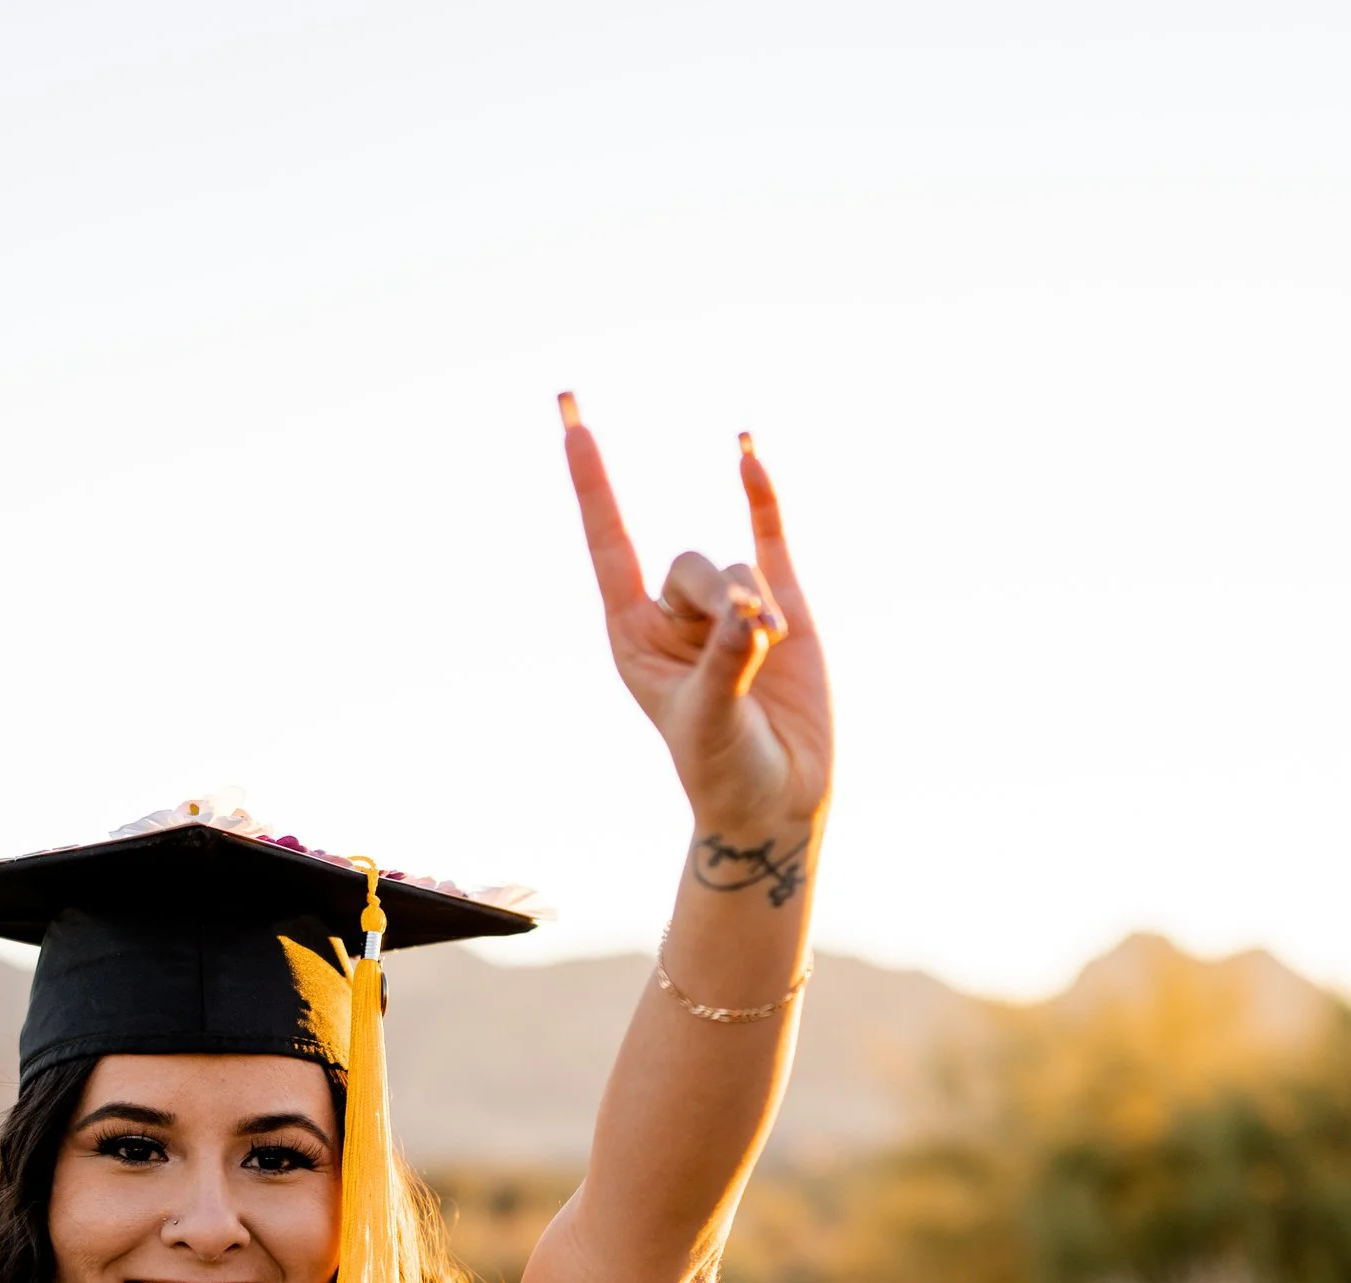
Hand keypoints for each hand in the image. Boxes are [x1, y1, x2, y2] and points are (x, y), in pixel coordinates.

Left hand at [561, 400, 832, 857]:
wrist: (778, 798)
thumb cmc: (726, 769)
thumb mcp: (712, 720)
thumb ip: (724, 662)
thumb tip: (744, 613)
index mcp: (633, 637)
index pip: (608, 544)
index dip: (593, 482)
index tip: (571, 418)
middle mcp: (673, 616)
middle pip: (688, 563)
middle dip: (716, 597)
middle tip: (743, 642)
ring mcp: (725, 607)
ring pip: (736, 568)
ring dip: (755, 607)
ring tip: (769, 654)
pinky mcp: (779, 603)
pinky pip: (767, 534)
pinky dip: (760, 496)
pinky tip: (744, 450)